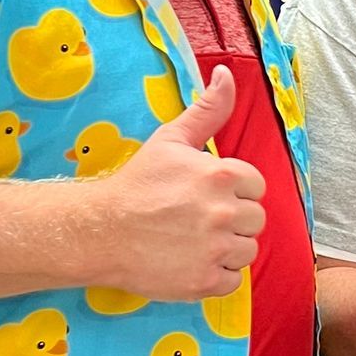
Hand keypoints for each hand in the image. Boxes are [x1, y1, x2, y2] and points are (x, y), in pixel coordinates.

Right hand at [90, 65, 265, 299]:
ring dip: (226, 248)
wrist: (100, 231)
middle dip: (232, 219)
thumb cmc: (136, 184)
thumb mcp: (171, 139)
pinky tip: (189, 261)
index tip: (205, 195)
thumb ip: (208, 109)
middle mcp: (225, 212)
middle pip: (255, 220)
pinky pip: (232, 280)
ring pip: (247, 250)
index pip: (255, 186)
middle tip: (196, 219)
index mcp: (223, 174)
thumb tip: (226, 74)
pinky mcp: (206, 281)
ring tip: (192, 240)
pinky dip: (215, 275)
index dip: (233, 190)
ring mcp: (216, 249)